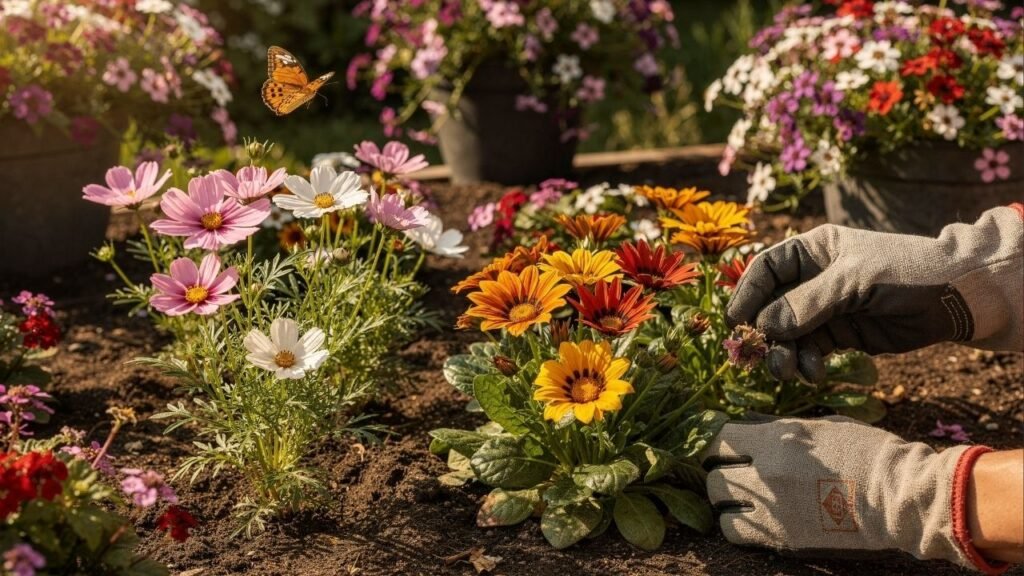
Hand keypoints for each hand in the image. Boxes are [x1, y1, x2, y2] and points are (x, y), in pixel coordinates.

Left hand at [701, 416, 1003, 572]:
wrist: (898, 496)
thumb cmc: (868, 453)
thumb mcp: (822, 425)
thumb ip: (781, 427)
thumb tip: (751, 424)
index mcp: (774, 438)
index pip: (717, 441)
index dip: (715, 446)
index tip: (721, 451)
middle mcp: (765, 471)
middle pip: (712, 476)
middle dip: (717, 476)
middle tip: (729, 477)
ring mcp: (771, 506)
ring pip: (719, 507)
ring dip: (725, 504)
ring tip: (740, 501)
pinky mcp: (781, 537)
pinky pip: (735, 533)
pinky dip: (736, 528)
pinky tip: (751, 521)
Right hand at [726, 207, 1022, 381]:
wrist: (958, 297)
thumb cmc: (906, 271)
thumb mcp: (854, 280)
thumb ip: (808, 303)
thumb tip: (764, 326)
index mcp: (812, 251)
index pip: (766, 270)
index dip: (747, 294)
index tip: (735, 322)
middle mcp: (813, 279)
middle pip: (771, 307)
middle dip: (765, 333)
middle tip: (762, 357)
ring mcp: (826, 309)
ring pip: (788, 335)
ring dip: (784, 354)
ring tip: (788, 371)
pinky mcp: (842, 336)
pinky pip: (811, 351)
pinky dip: (808, 364)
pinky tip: (815, 373)